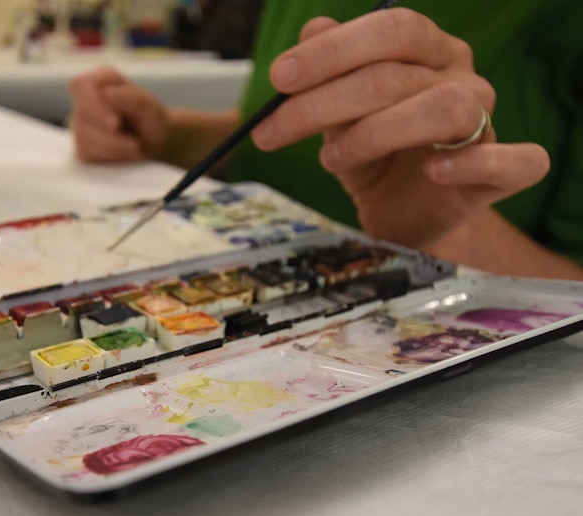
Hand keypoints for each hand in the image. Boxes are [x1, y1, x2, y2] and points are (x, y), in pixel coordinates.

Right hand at [68, 66, 169, 162]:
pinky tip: (125, 154)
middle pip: (81, 116)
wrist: (156, 141)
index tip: (115, 123)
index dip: (93, 104)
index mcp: (101, 80)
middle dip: (109, 136)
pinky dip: (109, 157)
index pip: (81, 85)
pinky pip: (86, 154)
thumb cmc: (152, 118)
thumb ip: (133, 98)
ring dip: (113, 148)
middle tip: (135, 145)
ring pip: (83, 139)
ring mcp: (81, 122)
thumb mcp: (151, 107)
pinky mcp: (82, 144)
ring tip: (136, 149)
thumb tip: (108, 94)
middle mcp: (86, 99)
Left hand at [253, 9, 548, 249]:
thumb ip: (326, 76)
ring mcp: (486, 122)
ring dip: (376, 133)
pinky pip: (514, 160)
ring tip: (330, 159)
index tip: (278, 78)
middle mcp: (460, 77)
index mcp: (426, 51)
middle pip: (397, 74)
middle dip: (324, 102)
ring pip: (446, 109)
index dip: (333, 50)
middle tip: (272, 130)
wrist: (401, 216)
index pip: (389, 29)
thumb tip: (312, 27)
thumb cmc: (372, 157)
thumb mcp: (337, 117)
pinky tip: (432, 170)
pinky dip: (472, 163)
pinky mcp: (502, 173)